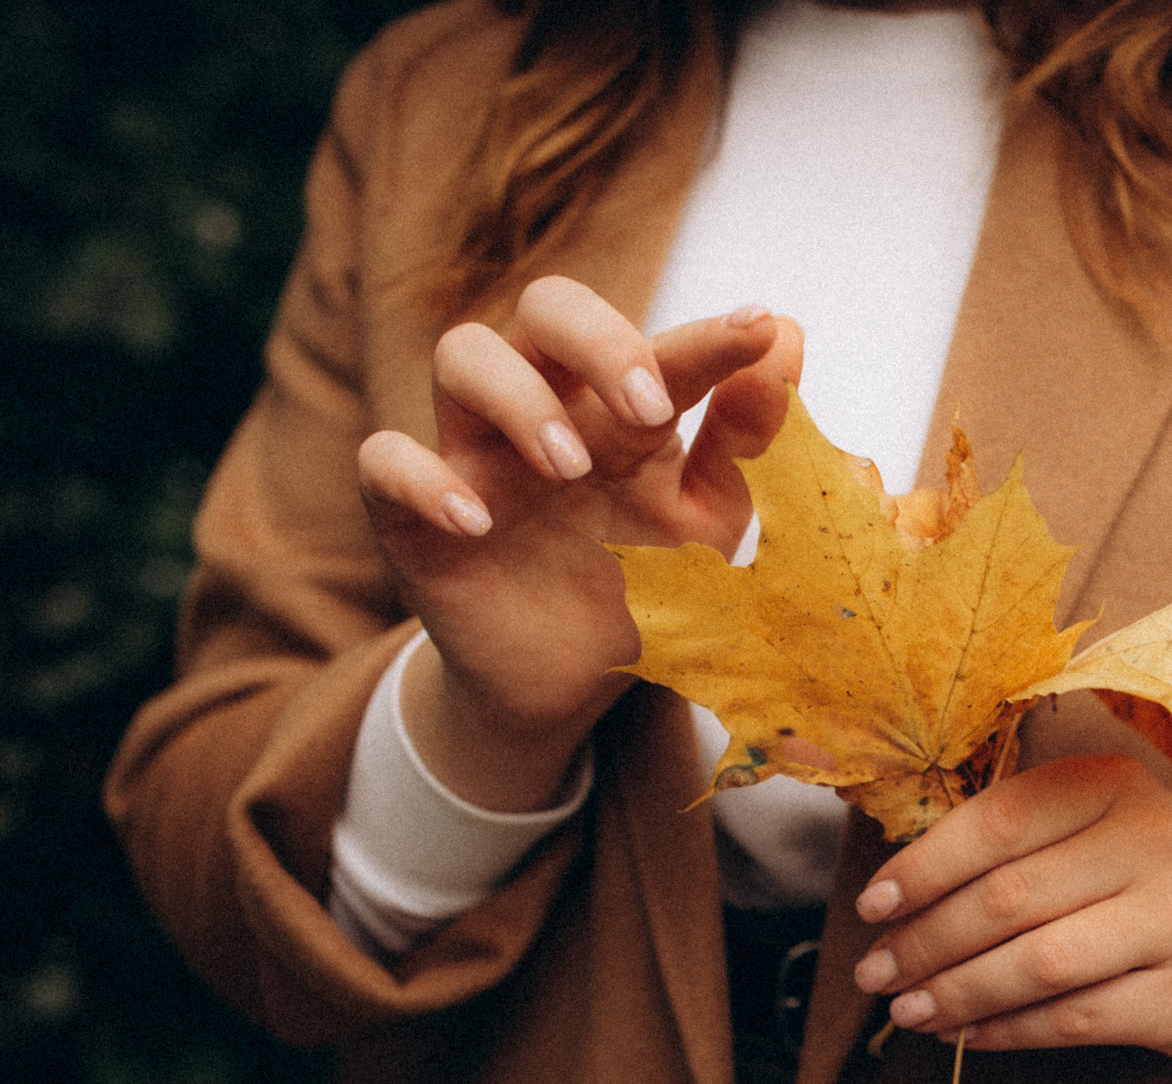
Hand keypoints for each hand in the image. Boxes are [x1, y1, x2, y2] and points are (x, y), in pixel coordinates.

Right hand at [357, 277, 803, 808]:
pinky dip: (423, 478)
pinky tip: (478, 520)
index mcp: (619, 408)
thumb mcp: (706, 524)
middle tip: (648, 412)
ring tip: (570, 466)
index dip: (705, 338)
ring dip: (520, 397)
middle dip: (598, 340)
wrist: (573, 687)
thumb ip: (745, 443)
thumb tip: (788, 336)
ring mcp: (474, 454)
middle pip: (545, 309)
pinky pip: (384, 463)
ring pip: (462, 356)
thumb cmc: (645, 586)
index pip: (652, 344)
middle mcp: (545, 409)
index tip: (758, 335)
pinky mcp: (413, 516)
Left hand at [849, 754, 1171, 1060]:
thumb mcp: (1093, 823)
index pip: (1000, 821)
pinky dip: (1008, 1030)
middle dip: (927, 941)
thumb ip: (1011, 837)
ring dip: (958, 993)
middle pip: (1009, 899)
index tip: (873, 905)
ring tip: (908, 1009)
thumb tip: (894, 893)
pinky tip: (968, 1034)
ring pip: (1038, 965)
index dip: (925, 866)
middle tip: (876, 971)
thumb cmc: (1139, 873)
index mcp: (1114, 784)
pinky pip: (1074, 1019)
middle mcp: (1151, 845)